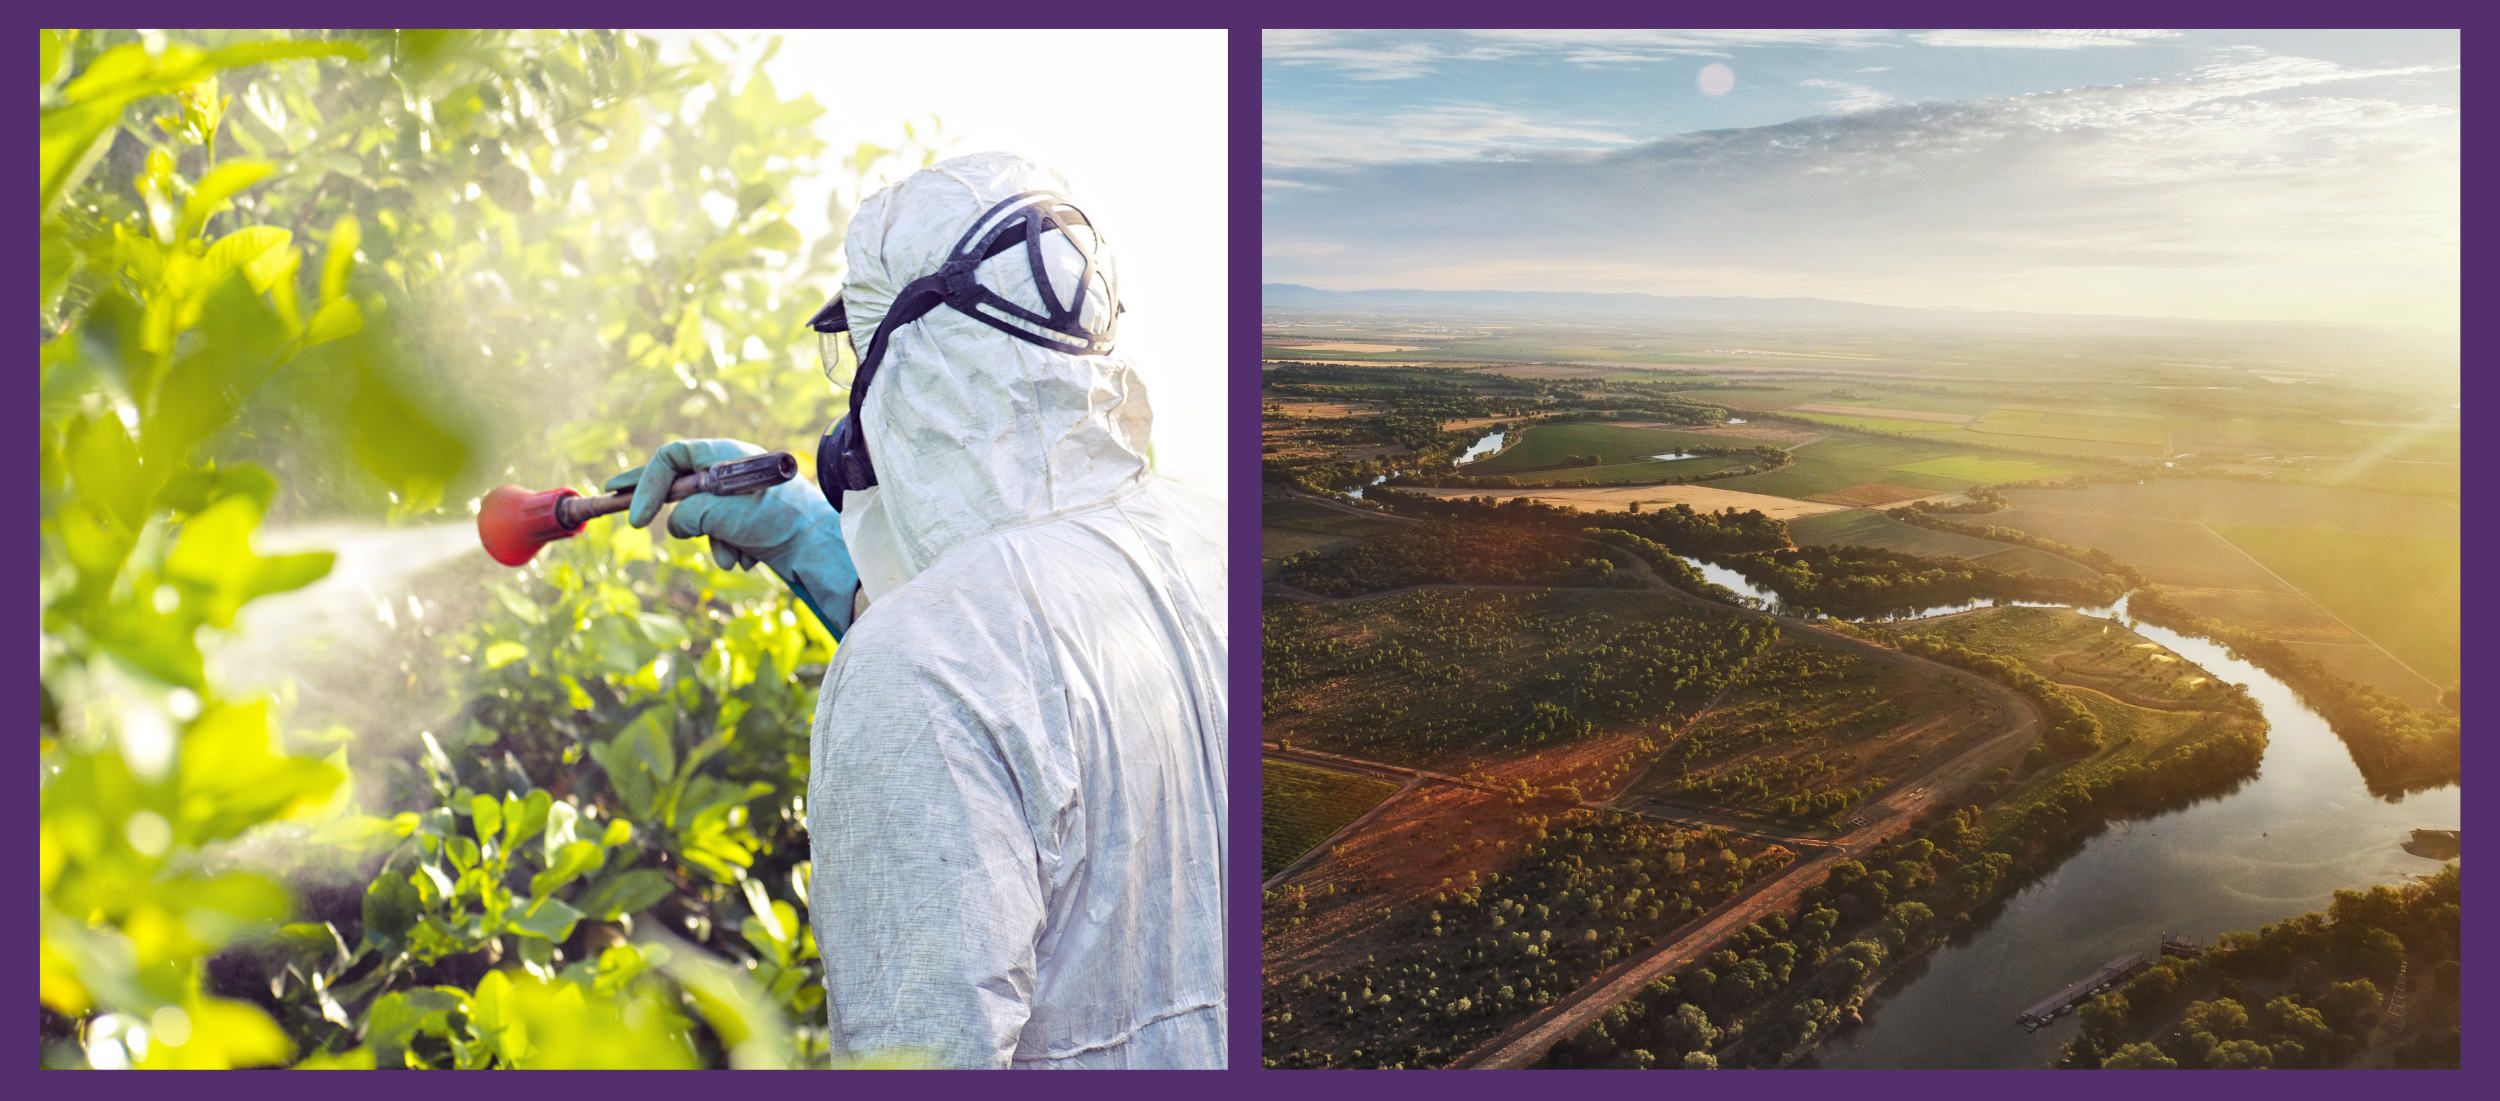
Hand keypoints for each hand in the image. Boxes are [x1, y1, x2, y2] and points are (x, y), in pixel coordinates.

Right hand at [604, 439, 858, 633]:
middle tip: (616, 499)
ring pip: (702, 520)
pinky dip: (730, 550)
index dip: (646, 484)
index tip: (634, 517)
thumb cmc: (777, 521)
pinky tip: (752, 556)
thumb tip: (676, 526)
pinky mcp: (751, 524)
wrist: (821, 550)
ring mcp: (742, 499)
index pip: (672, 457)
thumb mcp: (719, 512)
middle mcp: (732, 473)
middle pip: (680, 482)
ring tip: (734, 549)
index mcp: (726, 455)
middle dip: (659, 502)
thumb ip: (686, 515)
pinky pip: (722, 538)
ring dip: (712, 541)